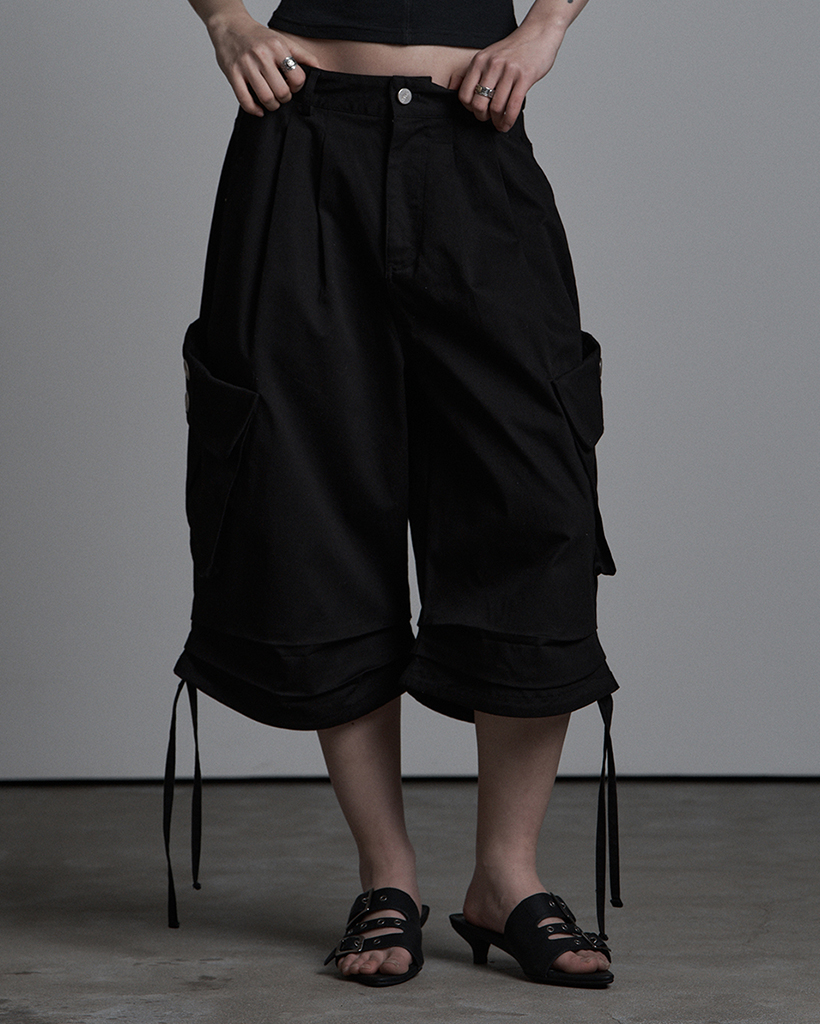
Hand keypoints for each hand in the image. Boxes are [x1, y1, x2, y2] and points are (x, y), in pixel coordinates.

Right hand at [207, 15, 318, 115]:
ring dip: (272, 106)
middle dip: (285, 98)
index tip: (292, 86)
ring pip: (266, 98)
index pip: (297, 78)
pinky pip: (245, 101)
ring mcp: (246, 65)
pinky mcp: (233, 74)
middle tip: (281, 95)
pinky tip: (259, 109)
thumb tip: (320, 68)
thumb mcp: (281, 40)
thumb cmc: (257, 37)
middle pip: (282, 91)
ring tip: (272, 101)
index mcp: (277, 47)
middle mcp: (262, 55)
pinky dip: (254, 110)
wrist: (230, 26)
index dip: (297, 87)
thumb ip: (301, 54)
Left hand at [448, 25, 563, 131]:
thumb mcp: (490, 55)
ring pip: (496, 107)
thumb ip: (477, 72)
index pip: (464, 95)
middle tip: (488, 118)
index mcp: (480, 61)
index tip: (477, 110)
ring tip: (500, 123)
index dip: (470, 108)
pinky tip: (508, 123)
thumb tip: (455, 87)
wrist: (539, 32)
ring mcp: (508, 71)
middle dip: (482, 117)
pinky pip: (512, 106)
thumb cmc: (515, 48)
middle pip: (478, 104)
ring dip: (497, 121)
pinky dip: (508, 120)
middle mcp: (492, 65)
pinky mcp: (524, 77)